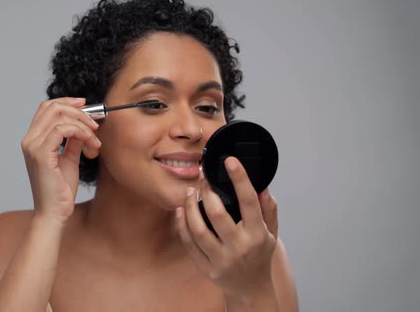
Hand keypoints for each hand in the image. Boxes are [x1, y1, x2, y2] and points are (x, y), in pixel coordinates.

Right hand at [21, 97, 100, 223]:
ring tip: (95, 142)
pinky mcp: (41, 154)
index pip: (46, 108)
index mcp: (33, 140)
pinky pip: (63, 129)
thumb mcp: (69, 159)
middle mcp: (29, 140)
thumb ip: (73, 141)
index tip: (85, 105)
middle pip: (52, 107)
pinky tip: (90, 144)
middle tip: (95, 124)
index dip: (67, 102)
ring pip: (59, 116)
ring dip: (84, 125)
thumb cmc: (60, 190)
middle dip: (78, 111)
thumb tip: (83, 125)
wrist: (55, 213)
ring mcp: (33, 146)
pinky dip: (81, 132)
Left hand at [175, 156, 277, 296]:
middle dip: (207, 191)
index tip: (230, 161)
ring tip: (189, 192)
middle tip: (202, 177)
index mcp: (257, 235)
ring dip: (189, 207)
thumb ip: (268, 210)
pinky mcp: (207, 268)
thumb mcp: (271, 234)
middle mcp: (239, 247)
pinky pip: (189, 243)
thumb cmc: (260, 257)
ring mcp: (221, 259)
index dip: (240, 179)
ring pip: (198, 229)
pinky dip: (182, 225)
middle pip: (217, 214)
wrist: (251, 291)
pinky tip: (181, 211)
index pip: (249, 202)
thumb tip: (263, 187)